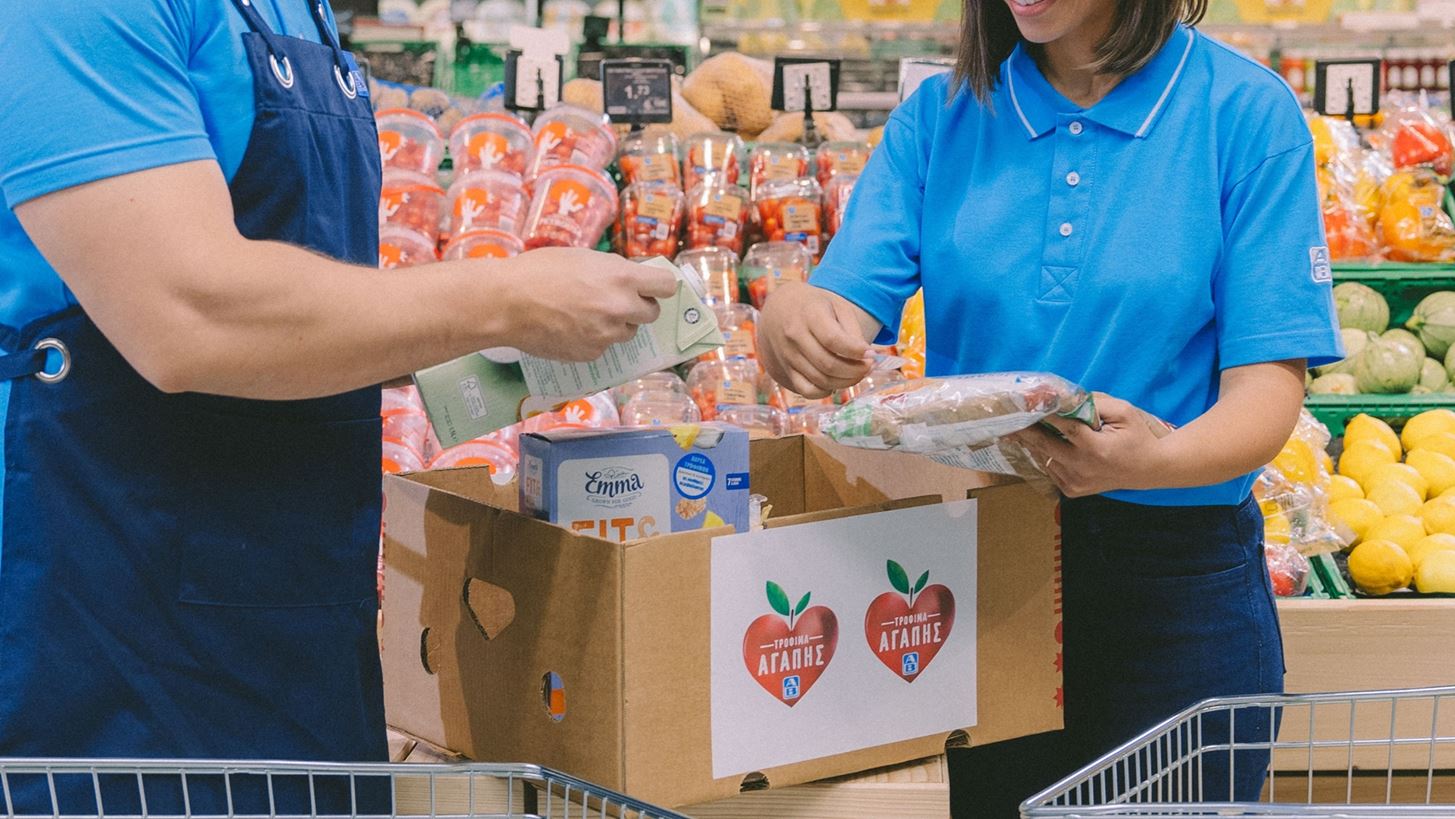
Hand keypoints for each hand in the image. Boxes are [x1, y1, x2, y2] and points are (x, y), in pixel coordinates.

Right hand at [495, 249, 677, 361]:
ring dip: (617, 324)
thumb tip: (632, 280)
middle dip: (638, 307)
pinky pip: (604, 346)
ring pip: (628, 332)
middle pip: (652, 313)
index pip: (666, 286)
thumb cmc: (539, 271)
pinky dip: (594, 339)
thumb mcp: (583, 257)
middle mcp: (620, 307)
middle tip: (616, 300)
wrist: (507, 303)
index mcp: (622, 278)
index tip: (652, 286)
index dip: (659, 286)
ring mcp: (607, 334)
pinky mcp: (592, 353)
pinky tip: (572, 328)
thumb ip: (613, 270)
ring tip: (587, 314)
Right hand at [758, 282, 872, 398]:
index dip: (856, 351)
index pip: (833, 340)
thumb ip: (852, 330)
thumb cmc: (815, 307)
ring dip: (846, 381)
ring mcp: (788, 356)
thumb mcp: (837, 307)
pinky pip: (807, 391)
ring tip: (858, 372)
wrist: (780, 309)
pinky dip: (826, 391)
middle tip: (869, 365)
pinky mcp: (786, 371)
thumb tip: (865, 357)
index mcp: (809, 315)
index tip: (871, 353)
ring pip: (821, 380)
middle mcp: (794, 336)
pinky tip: (837, 381)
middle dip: (856, 370)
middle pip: (828, 364)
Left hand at [1009, 393, 1167, 497]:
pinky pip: (1051, 470)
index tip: (1029, 404)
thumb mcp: (1124, 412)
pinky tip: (1051, 446)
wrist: (1150, 469)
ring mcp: (1076, 483)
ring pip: (1045, 459)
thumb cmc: (1137, 436)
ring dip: (1037, 444)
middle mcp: (1083, 468)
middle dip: (1026, 431)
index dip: (1046, 414)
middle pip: (1045, 446)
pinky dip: (1047, 457)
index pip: (1064, 428)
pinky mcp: (1073, 491)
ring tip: (1025, 429)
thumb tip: (1065, 398)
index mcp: (1096, 448)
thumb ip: (1095, 403)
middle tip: (1009, 420)